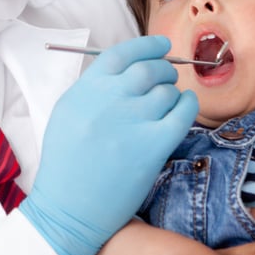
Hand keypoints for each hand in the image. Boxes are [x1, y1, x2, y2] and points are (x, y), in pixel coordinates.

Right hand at [19, 36, 197, 254]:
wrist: (68, 208)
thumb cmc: (65, 164)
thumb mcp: (67, 114)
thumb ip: (94, 90)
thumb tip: (129, 72)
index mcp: (85, 89)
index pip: (122, 53)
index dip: (147, 46)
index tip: (161, 46)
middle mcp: (109, 99)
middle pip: (149, 69)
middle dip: (164, 69)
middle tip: (168, 76)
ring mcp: (132, 121)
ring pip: (167, 92)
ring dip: (173, 93)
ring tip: (169, 104)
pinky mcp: (152, 146)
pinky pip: (183, 113)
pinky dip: (188, 105)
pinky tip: (186, 107)